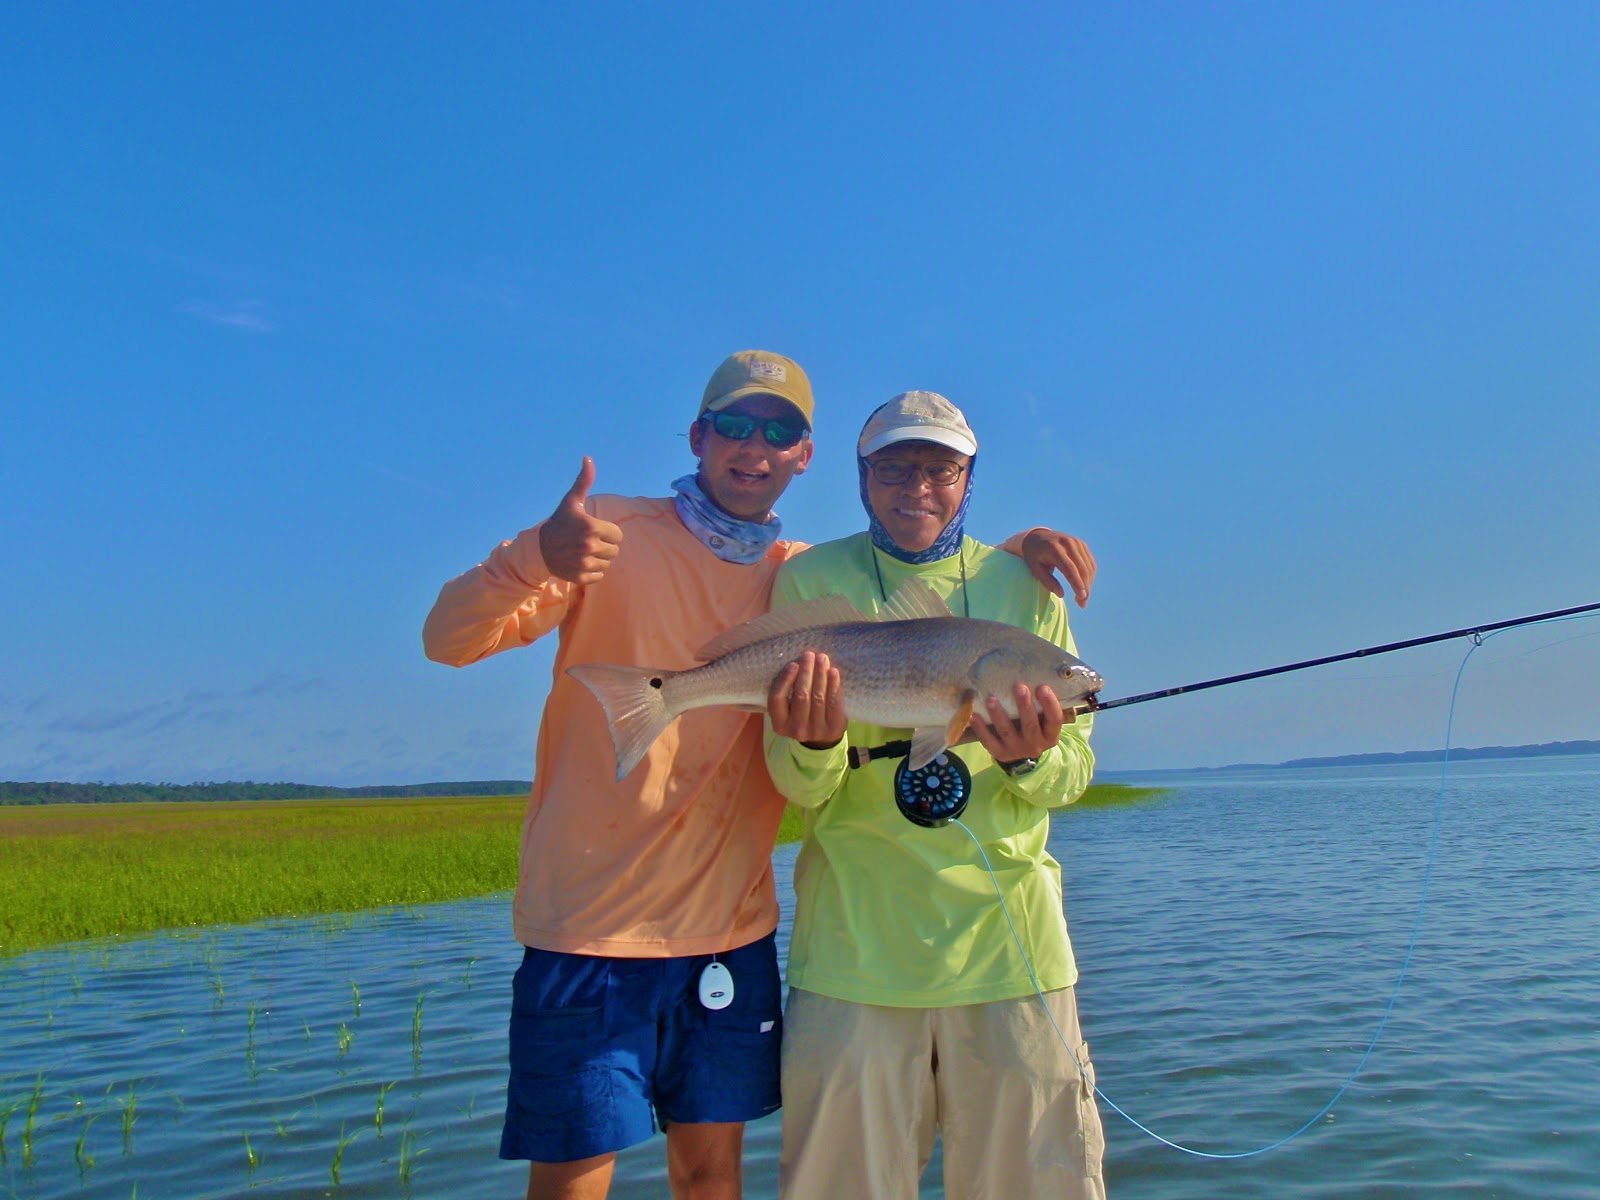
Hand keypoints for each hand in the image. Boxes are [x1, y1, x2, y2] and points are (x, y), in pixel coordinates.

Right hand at [539, 457, 623, 584]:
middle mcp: (589, 546)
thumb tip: (588, 458)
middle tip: (588, 541)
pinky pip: (599, 575)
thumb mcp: (572, 502)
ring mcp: (584, 563)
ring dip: (599, 558)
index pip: (618, 535)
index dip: (608, 532)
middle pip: (615, 550)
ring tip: (584, 551)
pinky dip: (593, 571)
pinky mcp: (581, 577)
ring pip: (607, 563)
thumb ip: (584, 481)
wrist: (538, 549)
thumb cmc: (559, 523)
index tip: (594, 530)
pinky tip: (580, 562)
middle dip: (605, 545)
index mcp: (591, 527)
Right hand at [767, 650, 846, 749]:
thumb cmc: (801, 714)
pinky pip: (834, 703)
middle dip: (806, 672)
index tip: (793, 664)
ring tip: (822, 658)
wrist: (822, 739)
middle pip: (801, 696)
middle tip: (809, 655)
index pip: (777, 698)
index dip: (785, 680)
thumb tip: (798, 661)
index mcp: (779, 724)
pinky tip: (833, 672)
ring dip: (820, 674)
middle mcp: (796, 729)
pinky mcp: (834, 728)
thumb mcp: (788, 709)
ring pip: (818, 697)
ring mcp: (816, 731)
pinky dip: (834, 685)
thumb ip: (788, 690)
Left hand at [966, 683, 1066, 763]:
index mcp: (1050, 736)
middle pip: (1030, 726)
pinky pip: (989, 741)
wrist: (1022, 756)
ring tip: (991, 699)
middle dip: (1024, 706)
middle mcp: (1035, 746)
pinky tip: (974, 715)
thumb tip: (1038, 675)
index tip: (1043, 687)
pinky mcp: (1000, 754)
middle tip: (1019, 687)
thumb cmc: (1035, 728)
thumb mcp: (1044, 722)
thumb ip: (1042, 706)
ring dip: (999, 715)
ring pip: (1007, 732)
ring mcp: (1016, 751)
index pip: (1054, 720)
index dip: (1050, 704)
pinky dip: (980, 728)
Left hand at [1020, 528, 1096, 607]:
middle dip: (1085, 588)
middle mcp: (1068, 543)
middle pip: (1082, 569)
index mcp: (1054, 548)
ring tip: (1082, 599)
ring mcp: (1077, 542)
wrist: (1037, 536)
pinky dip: (1089, 576)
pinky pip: (1090, 563)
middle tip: (1082, 604)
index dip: (1077, 583)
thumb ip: (1047, 581)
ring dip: (1088, 584)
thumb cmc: (1034, 556)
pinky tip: (1084, 586)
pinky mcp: (1082, 544)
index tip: (1081, 597)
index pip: (1069, 568)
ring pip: (1089, 567)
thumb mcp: (1034, 568)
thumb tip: (1061, 594)